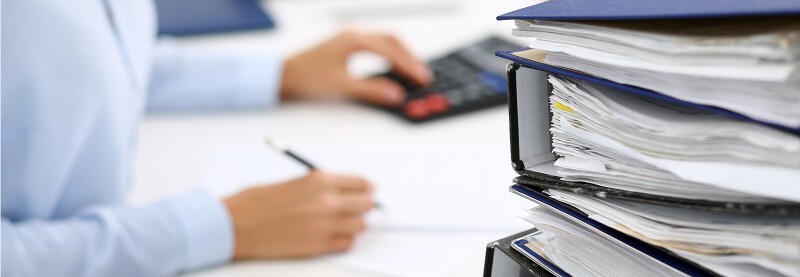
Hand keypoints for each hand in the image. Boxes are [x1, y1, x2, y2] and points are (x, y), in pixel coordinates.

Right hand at [223, 171, 374, 259]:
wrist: (236, 224)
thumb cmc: (258, 202)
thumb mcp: (295, 182)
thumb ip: (320, 186)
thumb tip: (342, 192)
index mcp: (320, 180)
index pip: (361, 183)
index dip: (367, 188)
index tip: (368, 191)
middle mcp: (327, 201)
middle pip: (366, 204)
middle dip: (364, 206)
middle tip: (359, 208)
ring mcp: (324, 225)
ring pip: (360, 225)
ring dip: (355, 224)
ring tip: (344, 223)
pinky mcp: (318, 246)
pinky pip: (347, 244)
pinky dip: (345, 240)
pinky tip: (334, 236)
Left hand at [280, 29, 432, 105]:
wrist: (283, 74)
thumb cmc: (306, 77)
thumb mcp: (342, 86)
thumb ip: (371, 90)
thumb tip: (395, 94)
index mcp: (354, 40)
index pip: (391, 50)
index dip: (410, 65)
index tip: (422, 78)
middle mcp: (354, 34)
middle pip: (393, 40)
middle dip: (410, 58)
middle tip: (423, 75)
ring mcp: (350, 37)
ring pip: (385, 40)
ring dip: (402, 54)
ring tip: (414, 71)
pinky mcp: (347, 44)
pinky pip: (377, 44)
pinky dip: (390, 54)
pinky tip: (394, 65)